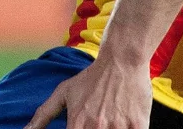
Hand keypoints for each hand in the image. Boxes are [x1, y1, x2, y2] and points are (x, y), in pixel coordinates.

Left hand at [24, 53, 152, 128]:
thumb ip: (43, 114)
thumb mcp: (63, 93)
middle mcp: (96, 126)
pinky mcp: (138, 125)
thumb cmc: (90, 78)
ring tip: (108, 121)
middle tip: (96, 123)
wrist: (121, 60)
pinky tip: (122, 124)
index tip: (77, 128)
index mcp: (76, 122)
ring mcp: (118, 127)